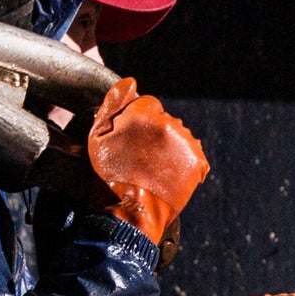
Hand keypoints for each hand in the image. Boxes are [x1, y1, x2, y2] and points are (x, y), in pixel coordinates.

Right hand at [81, 91, 206, 249]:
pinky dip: (182, 164)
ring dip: (168, 149)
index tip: (130, 142)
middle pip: (164, 120)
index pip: (148, 105)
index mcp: (144, 113)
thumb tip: (130, 82)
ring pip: (178, 137)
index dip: (137, 123)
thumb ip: (113, 103)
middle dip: (153, 135)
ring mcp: (185, 144)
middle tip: (138, 159)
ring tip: (152, 170)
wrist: (130, 213)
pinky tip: (166, 176)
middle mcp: (169, 124)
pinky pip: (191, 155)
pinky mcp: (197, 162)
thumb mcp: (97, 136)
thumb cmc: (108, 176)